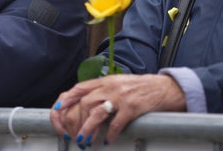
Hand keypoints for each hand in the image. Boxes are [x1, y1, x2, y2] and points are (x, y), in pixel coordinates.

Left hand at [50, 74, 185, 144]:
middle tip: (74, 133)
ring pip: (97, 114)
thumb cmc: (140, 87)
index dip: (67, 98)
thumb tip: (88, 101)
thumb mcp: (119, 82)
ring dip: (88, 129)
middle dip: (76, 120)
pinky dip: (110, 133)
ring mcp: (121, 97)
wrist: (164, 87)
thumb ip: (104, 89)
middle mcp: (110, 87)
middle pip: (85, 103)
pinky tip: (108, 141)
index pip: (80, 88)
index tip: (58, 108)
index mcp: (105, 81)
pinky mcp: (132, 108)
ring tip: (84, 140)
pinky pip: (117, 123)